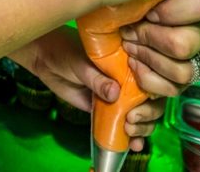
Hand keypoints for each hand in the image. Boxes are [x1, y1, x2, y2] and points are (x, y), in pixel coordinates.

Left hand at [18, 27, 166, 151]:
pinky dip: (131, 137)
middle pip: (150, 100)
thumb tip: (115, 93)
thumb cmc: (65, 53)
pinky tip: (134, 145)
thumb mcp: (82, 63)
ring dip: (142, 128)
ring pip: (140, 115)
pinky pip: (122, 124)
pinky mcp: (106, 110)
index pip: (151, 77)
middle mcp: (127, 79)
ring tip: (130, 132)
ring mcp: (117, 96)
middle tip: (131, 120)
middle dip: (148, 114)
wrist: (45, 60)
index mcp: (127, 61)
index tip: (143, 100)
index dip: (154, 91)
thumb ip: (97, 79)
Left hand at [120, 0, 199, 96]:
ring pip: (182, 71)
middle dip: (150, 39)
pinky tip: (133, 66)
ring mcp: (196, 58)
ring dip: (148, 59)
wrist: (106, 26)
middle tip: (129, 32)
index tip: (146, 12)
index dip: (170, 12)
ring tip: (129, 48)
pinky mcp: (182, 81)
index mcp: (193, 1)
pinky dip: (148, 80)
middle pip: (185, 44)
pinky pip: (174, 90)